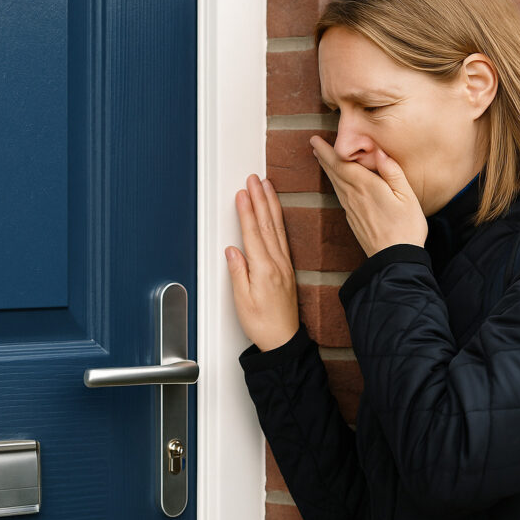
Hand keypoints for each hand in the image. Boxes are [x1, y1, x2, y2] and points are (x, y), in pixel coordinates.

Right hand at [225, 174, 300, 351]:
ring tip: (267, 186)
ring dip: (271, 204)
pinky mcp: (287, 268)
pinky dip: (278, 219)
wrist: (283, 340)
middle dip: (260, 198)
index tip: (243, 193)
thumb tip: (232, 250)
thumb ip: (238, 272)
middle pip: (267, 224)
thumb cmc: (262, 324)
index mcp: (264, 269)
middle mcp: (277, 263)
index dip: (247, 211)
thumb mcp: (242, 301)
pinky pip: (283, 236)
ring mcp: (284, 264)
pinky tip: (276, 211)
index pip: (253, 233)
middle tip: (254, 179)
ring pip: (277, 227)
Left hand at [309, 136, 426, 256]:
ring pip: (335, 184)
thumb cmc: (406, 227)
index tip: (316, 139)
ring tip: (321, 158)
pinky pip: (340, 196)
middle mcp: (354, 197)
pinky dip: (335, 184)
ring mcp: (351, 210)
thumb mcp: (407, 196)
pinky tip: (336, 183)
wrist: (395, 259)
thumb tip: (380, 152)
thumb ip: (393, 172)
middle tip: (314, 143)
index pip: (342, 164)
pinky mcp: (353, 220)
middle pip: (335, 173)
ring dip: (327, 169)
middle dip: (324, 157)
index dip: (328, 151)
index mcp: (366, 187)